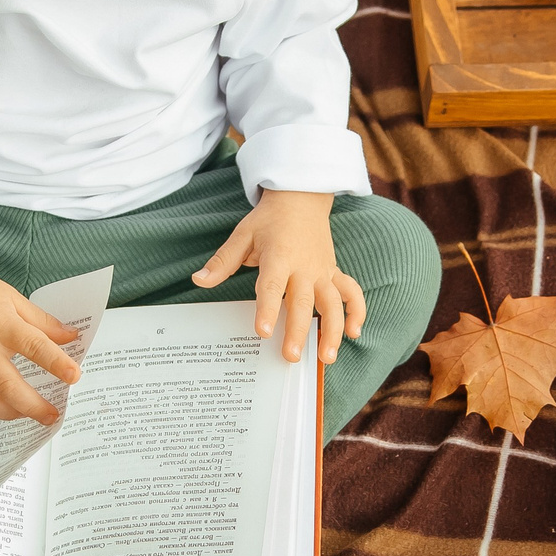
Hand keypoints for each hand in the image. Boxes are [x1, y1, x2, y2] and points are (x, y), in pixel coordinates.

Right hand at [0, 264, 81, 423]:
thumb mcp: (14, 299)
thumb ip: (43, 323)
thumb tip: (71, 338)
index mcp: (0, 324)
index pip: (35, 347)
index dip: (57, 364)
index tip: (74, 376)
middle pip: (9, 386)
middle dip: (34, 406)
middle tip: (52, 415)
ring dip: (9, 413)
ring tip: (25, 413)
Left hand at [191, 189, 366, 365]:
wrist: (302, 198)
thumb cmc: (270, 219)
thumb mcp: (243, 235)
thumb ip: (223, 261)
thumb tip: (199, 280)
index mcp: (279, 257)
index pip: (272, 286)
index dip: (268, 309)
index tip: (263, 332)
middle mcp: (304, 267)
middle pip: (303, 303)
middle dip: (298, 331)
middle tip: (291, 357)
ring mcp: (322, 271)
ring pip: (333, 303)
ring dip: (332, 330)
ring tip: (327, 357)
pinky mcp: (333, 272)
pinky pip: (351, 292)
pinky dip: (356, 311)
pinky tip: (354, 333)